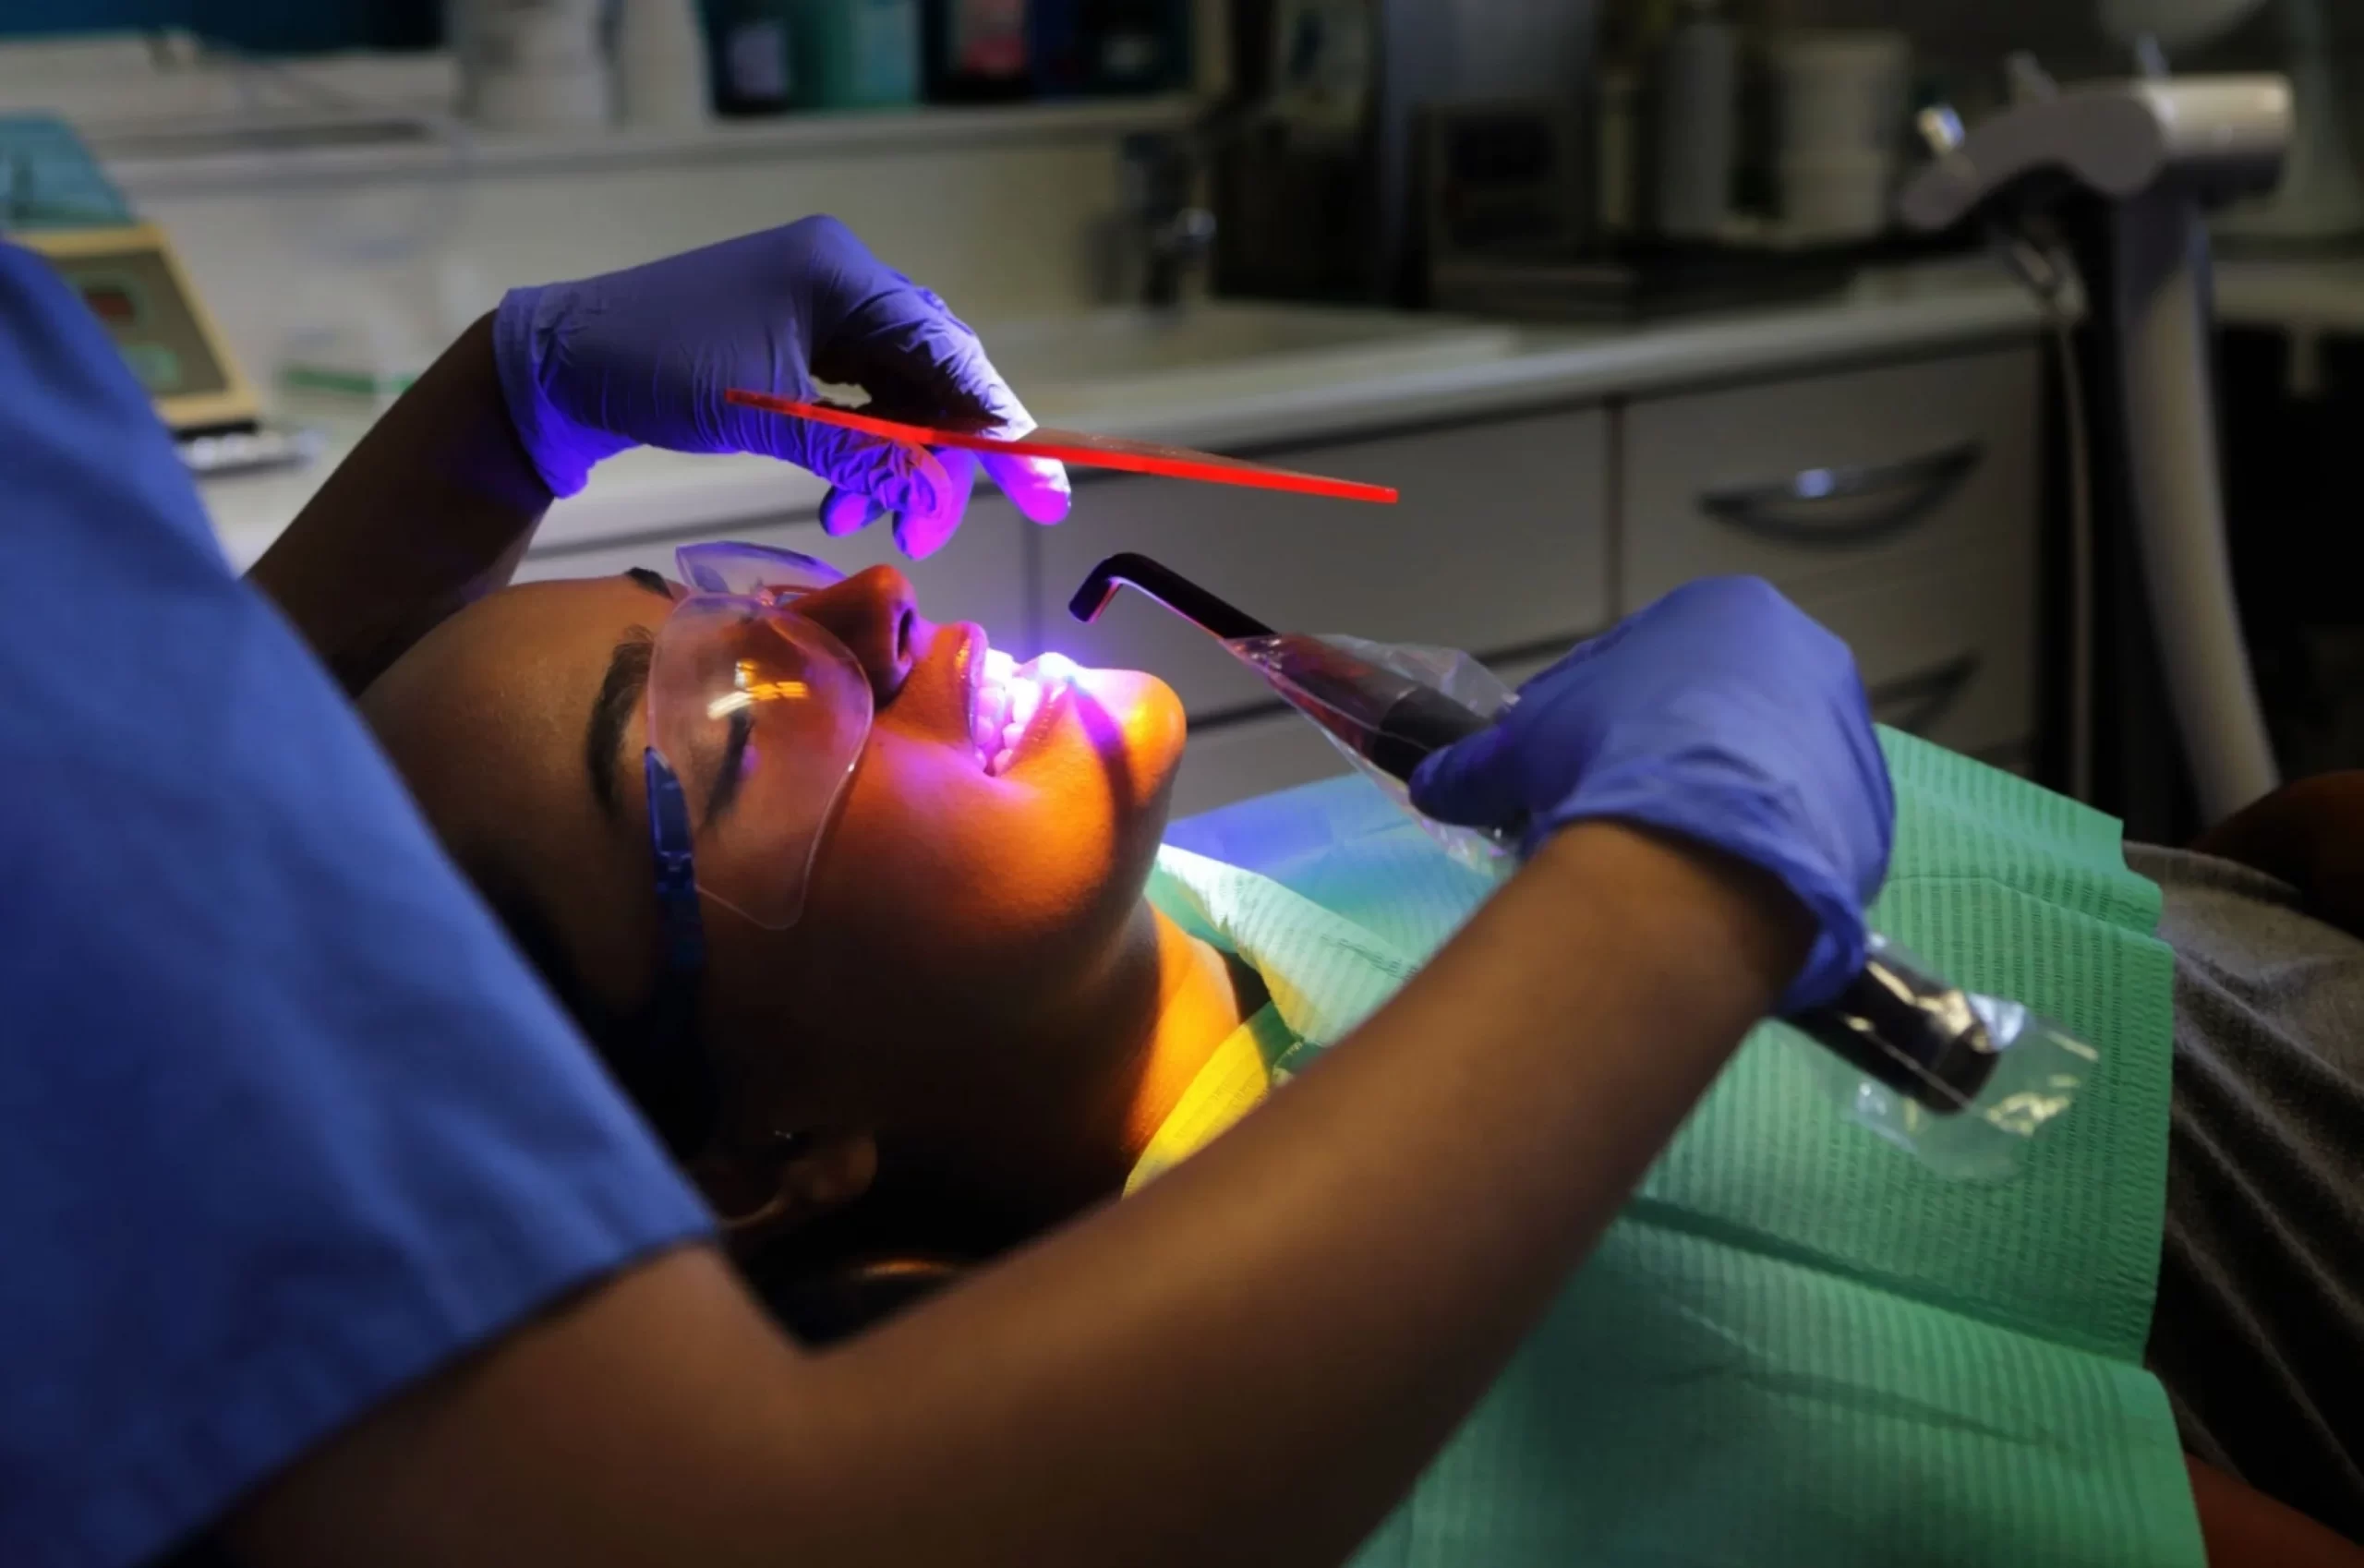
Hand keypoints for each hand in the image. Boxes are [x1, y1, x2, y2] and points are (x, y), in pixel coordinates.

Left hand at [493, 215, 1070, 557]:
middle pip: (934, 375)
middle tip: (933, 530)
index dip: (1005, 426)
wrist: (560, 363)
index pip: (950, 353)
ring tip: (870, 523)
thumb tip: (930, 493)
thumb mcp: (762, 414)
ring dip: (895, 466)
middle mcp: (841, 281)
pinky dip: (861, 454)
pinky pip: (858, 402)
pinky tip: (844, 501)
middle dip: (942, 459)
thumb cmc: (651, 369)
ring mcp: (818, 309)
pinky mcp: (797, 342)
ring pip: (898, 396)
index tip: (1051, 487)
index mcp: (841, 274)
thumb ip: (856, 449)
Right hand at [1410, 576, 1892, 1012]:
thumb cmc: (1609, 758)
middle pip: (1711, 714)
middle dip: (1659, 759)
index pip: (1640, 661)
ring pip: (1760, 772)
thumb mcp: (1521, 751)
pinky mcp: (1868, 813)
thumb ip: (1476, 764)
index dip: (1588, 718)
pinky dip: (1756, 854)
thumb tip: (1432, 785)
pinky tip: (1712, 884)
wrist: (1706, 847)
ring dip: (1711, 806)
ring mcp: (1846, 734)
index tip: (1562, 768)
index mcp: (1722, 611)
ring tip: (1659, 862)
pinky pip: (1797, 831)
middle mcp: (1802, 655)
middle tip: (1609, 816)